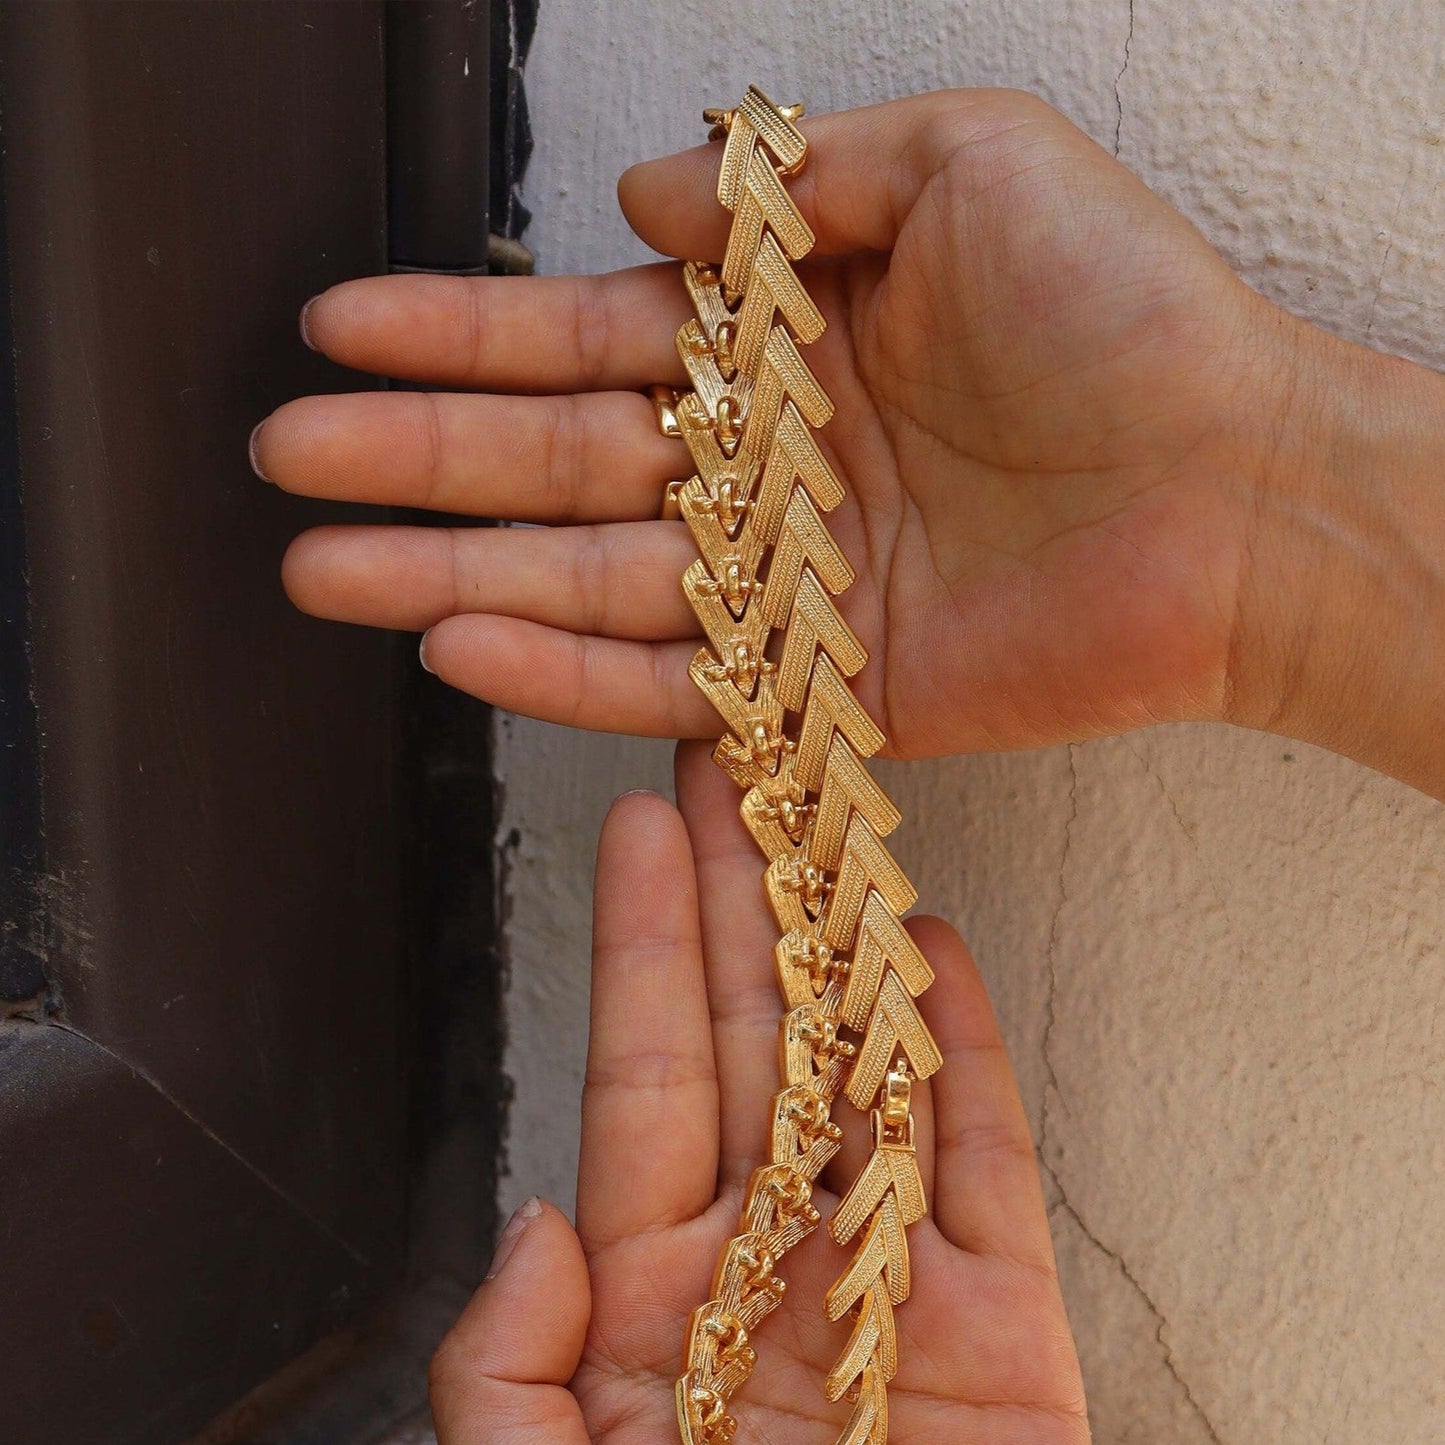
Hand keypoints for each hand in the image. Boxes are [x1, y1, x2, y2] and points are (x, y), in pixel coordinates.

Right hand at [253, 88, 1444, 793]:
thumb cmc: (1126, 316)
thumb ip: (786, 178)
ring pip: (585, 579)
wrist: (1241, 489)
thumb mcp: (965, 166)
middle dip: (416, 461)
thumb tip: (629, 205)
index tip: (342, 330)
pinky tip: (459, 648)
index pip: (585, 339)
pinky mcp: (820, 686)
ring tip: (326, 571)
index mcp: (780, 345)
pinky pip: (668, 680)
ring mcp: (782, 585)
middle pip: (555, 465)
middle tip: (290, 462)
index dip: (460, 335)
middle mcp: (762, 467)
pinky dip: (563, 668)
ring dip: (451, 575)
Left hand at [425, 743, 1086, 1442]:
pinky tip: (935, 955)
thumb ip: (502, 1376)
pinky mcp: (1000, 1318)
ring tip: (832, 823)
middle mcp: (766, 1257)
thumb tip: (536, 1220)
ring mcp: (885, 1275)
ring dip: (849, 944)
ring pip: (867, 1067)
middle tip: (739, 766)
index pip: (644, 1074)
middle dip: (744, 897)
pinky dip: (968, 1053)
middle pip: (754, 1035)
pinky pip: (983, 1157)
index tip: (642, 827)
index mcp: (649, 1293)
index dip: (640, 943)